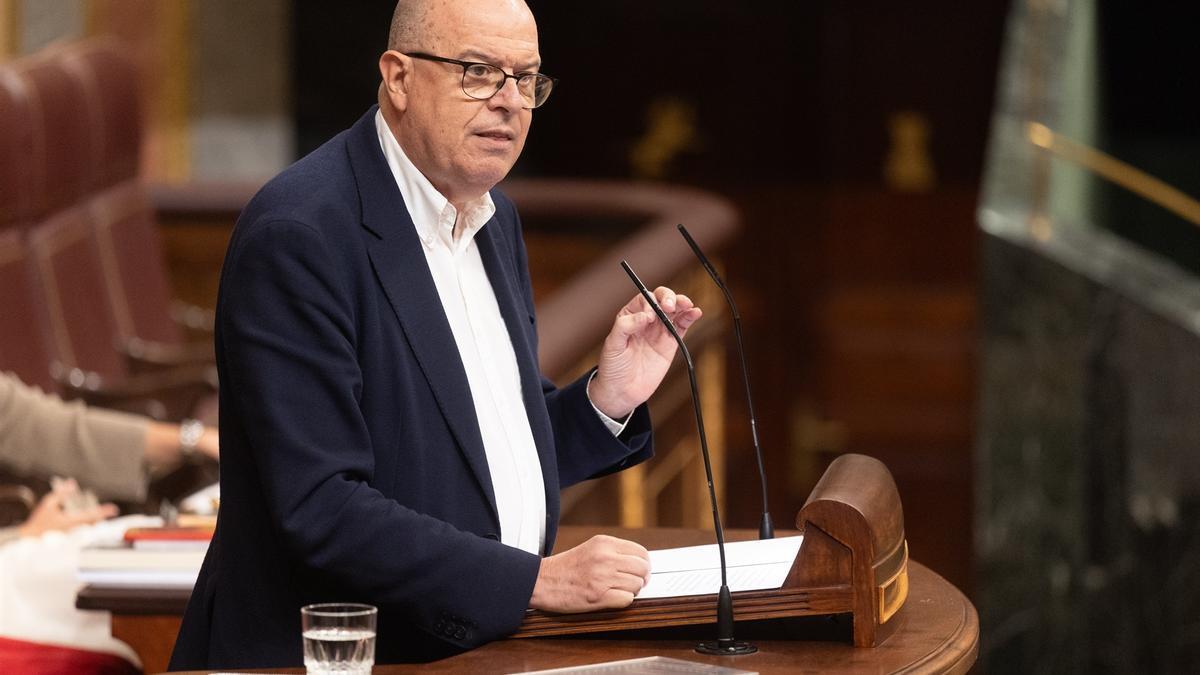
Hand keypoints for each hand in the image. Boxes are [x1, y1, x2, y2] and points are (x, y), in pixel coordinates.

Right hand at [17, 479, 117, 537]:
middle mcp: (74, 530)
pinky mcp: (70, 538)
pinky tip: (91, 520)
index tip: (114, 509)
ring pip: (89, 527)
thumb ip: (61, 494)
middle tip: (112, 510)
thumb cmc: (38, 521)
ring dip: (96, 520)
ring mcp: (73, 535)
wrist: (30, 538)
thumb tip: (72, 483)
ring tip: (103, 514)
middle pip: (94, 523)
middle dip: (102, 516)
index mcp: (70, 521)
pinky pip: (83, 530)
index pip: (91, 515)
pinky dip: (88, 523)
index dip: (103, 512)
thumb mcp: (48, 504)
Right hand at [529, 535, 651, 612]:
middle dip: (641, 579)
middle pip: (643, 569)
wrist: (541, 581)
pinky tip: (610, 598)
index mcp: (604, 543)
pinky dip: (622, 601)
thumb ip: (614, 552)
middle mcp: (605, 558)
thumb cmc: (566, 568)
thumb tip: (641, 564)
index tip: (640, 572)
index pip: (641, 552)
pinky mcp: (598, 596)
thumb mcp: (591, 549)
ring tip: (616, 590)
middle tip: (632, 584)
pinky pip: (627, 600)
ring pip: (637, 585)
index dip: (645, 565)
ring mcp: (602, 577)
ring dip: (631, 591)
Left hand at [589, 287, 701, 418]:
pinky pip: (682, 327)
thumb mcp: (612, 345)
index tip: (649, 317)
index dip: (649, 303)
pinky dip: (690, 317)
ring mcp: (659, 331)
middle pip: (661, 300)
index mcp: (630, 316)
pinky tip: (695, 312)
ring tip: (687, 304)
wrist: (622, 392)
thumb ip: (626, 326)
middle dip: (668, 298)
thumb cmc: (613, 367)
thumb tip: (645, 316)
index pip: (643, 299)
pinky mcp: (670, 343)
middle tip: (670, 306)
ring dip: (682, 303)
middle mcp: (646, 320)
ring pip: (674, 310)